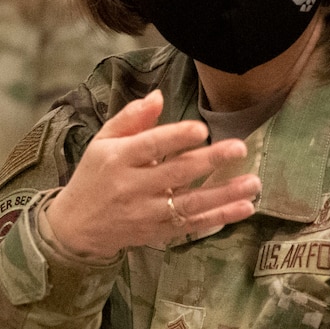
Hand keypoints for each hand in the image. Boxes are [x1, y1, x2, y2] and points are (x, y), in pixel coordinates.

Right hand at [46, 91, 258, 258]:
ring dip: (224, 194)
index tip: (202, 129)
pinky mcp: (158, 232)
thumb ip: (130, 119)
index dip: (176, 137)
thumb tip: (159, 96)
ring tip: (253, 183)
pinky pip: (193, 225)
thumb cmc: (95, 176)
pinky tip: (244, 209)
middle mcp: (133, 187)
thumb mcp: (103, 142)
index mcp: (117, 159)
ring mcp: (147, 213)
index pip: (150, 146)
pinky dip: (220, 218)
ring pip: (190, 203)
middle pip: (176, 173)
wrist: (77, 226)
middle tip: (239, 148)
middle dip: (210, 161)